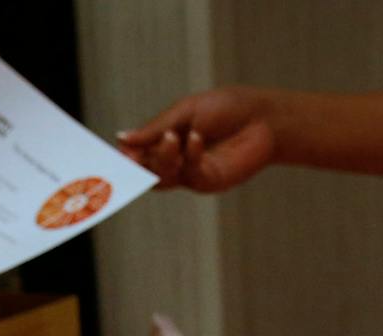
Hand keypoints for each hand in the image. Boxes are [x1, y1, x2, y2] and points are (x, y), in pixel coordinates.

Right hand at [117, 87, 277, 192]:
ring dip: (163, 159)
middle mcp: (176, 161)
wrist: (263, 117)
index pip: (139, 154)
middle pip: (147, 170)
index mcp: (167, 140)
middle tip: (135, 154)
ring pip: (164, 177)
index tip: (119, 151)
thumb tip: (121, 138)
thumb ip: (155, 129)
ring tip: (172, 138)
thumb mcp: (185, 112)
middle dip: (140, 162)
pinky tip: (196, 138)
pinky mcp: (209, 181)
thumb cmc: (226, 108)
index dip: (127, 155)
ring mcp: (192, 174)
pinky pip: (190, 173)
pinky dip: (190, 155)